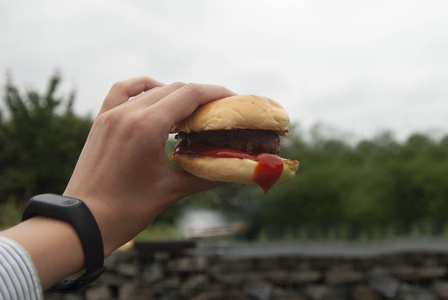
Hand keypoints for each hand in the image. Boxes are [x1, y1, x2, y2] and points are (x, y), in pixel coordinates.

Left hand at [64, 77, 235, 254]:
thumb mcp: (171, 191)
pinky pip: (122, 91)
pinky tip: (154, 94)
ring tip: (189, 110)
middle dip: (200, 96)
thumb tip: (229, 170)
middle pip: (174, 88)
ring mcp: (112, 114)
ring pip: (152, 89)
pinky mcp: (102, 121)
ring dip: (175, 94)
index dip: (215, 93)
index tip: (231, 99)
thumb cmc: (126, 209)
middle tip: (216, 111)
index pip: (190, 94)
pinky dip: (142, 87)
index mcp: (147, 126)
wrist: (84, 221)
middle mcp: (129, 113)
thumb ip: (203, 176)